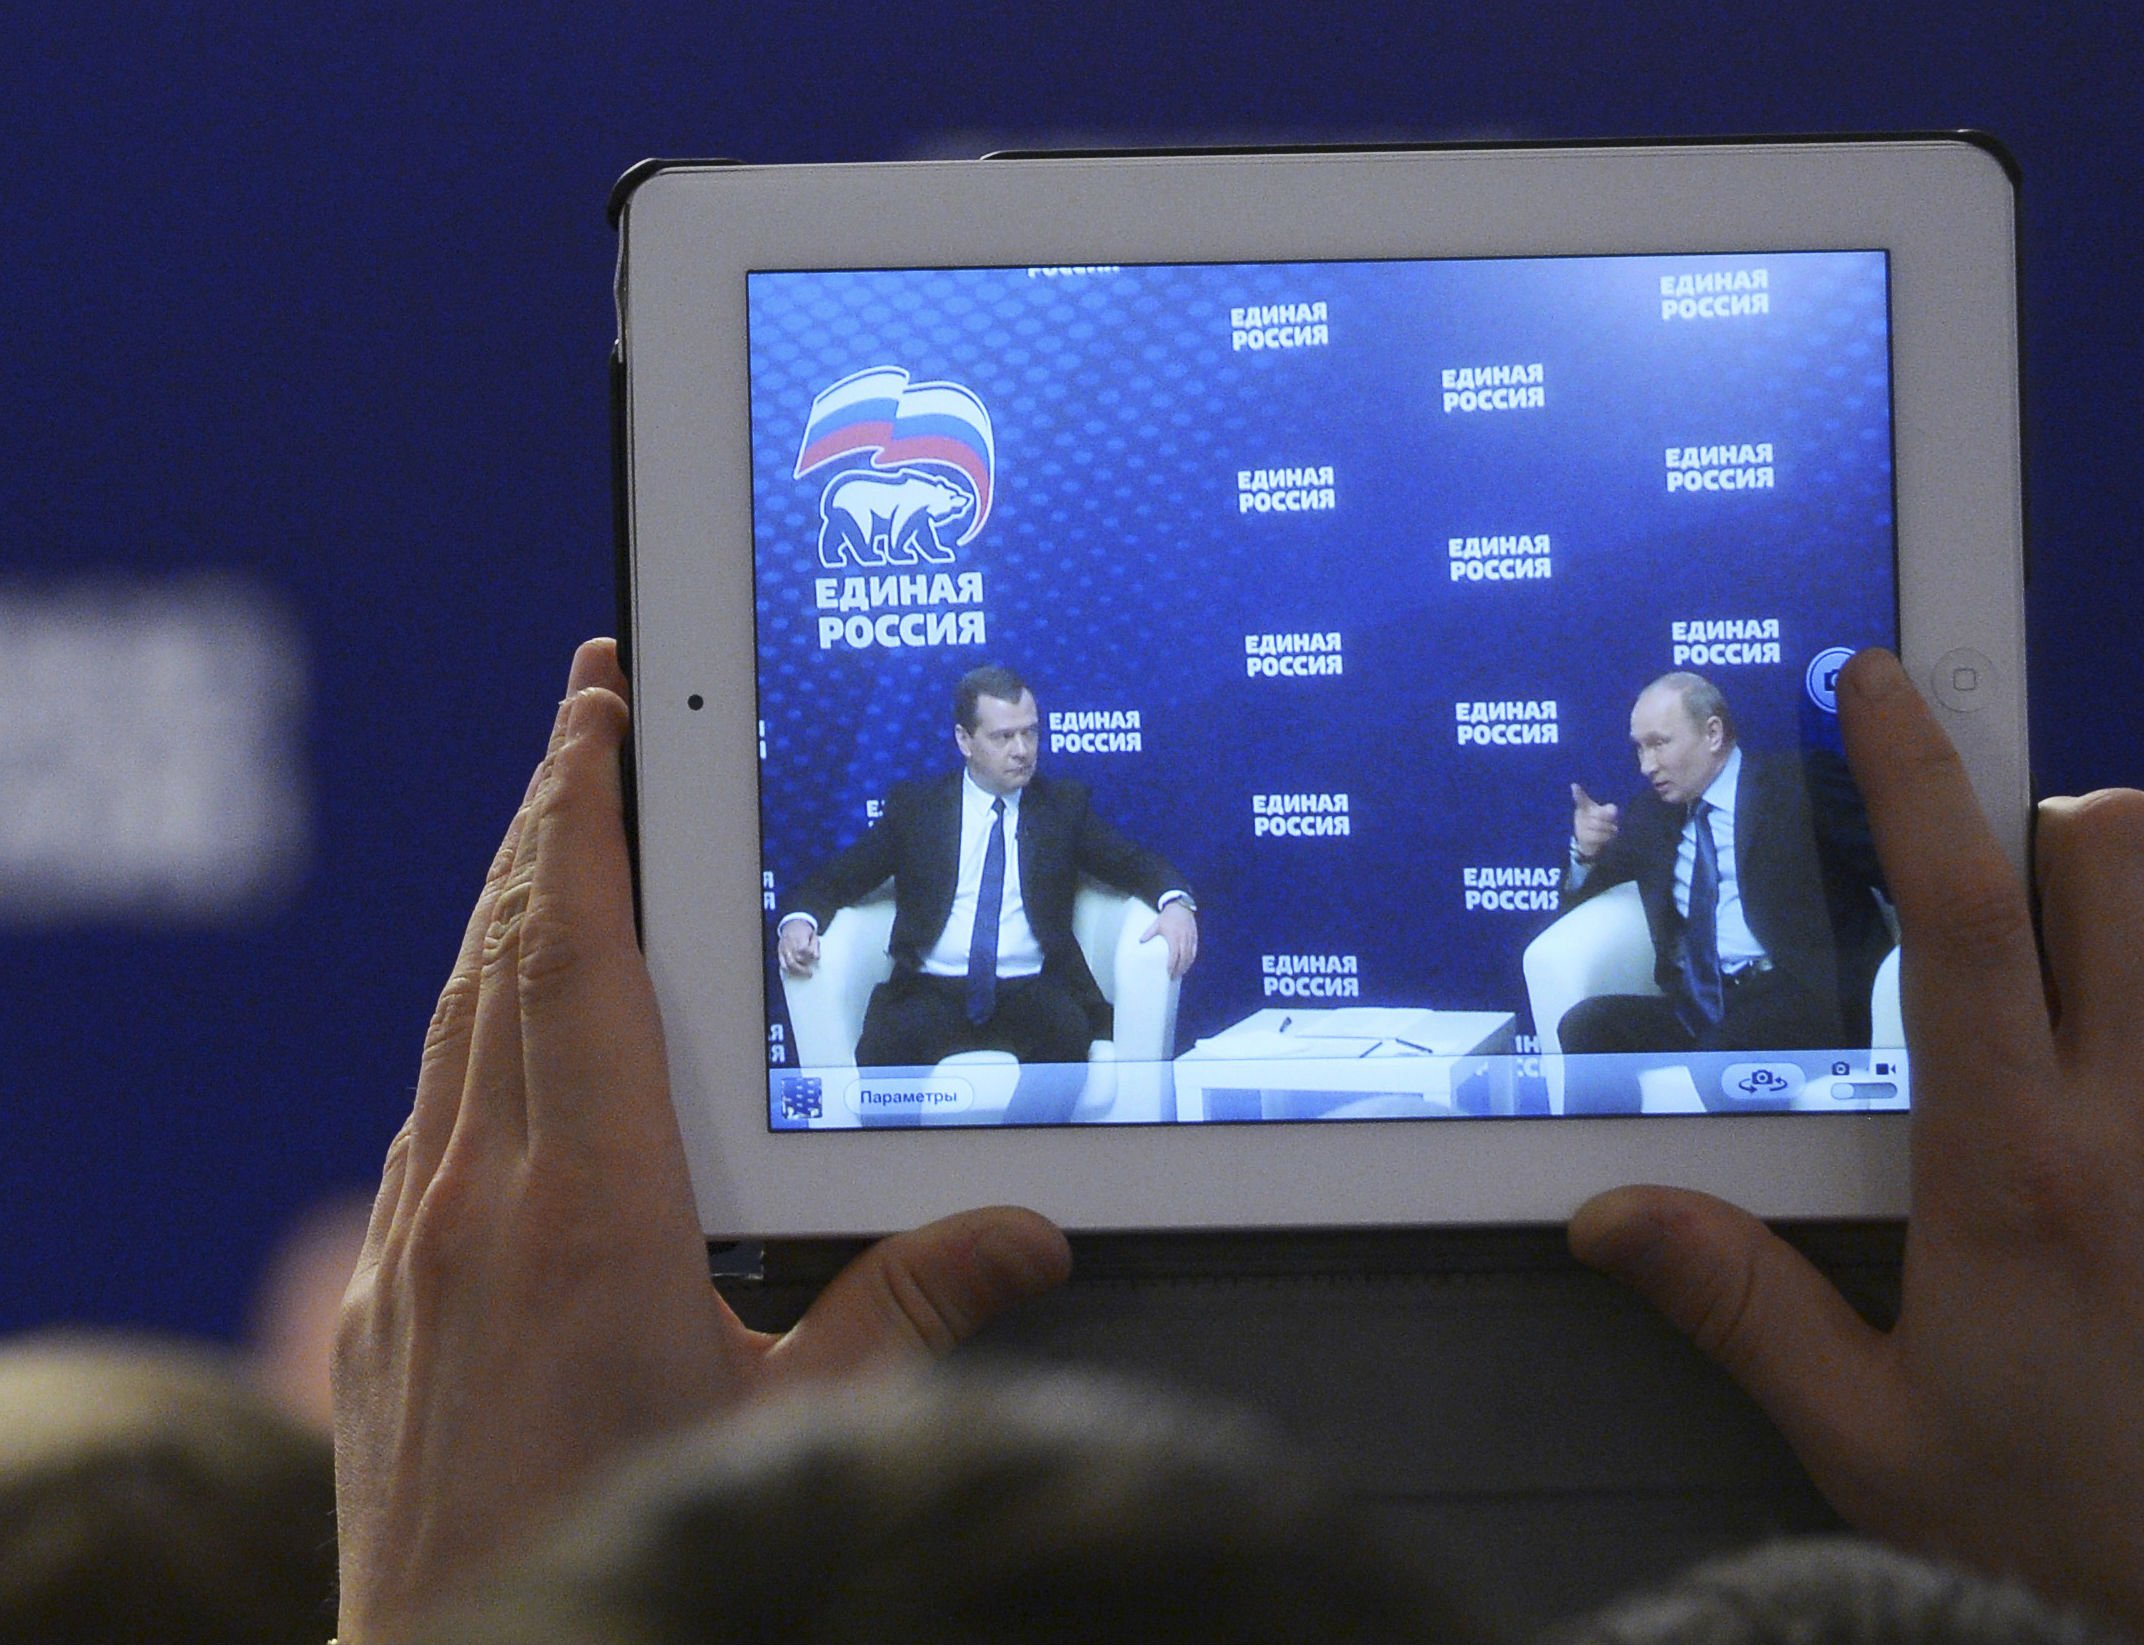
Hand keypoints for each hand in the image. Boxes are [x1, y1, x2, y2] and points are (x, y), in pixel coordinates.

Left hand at [333, 640, 1070, 1644]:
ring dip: (505, 916)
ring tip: (556, 839)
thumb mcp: (795, 1426)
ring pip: (454, 1025)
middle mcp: (481, 1199)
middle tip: (589, 719)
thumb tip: (1030, 1234)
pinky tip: (510, 1036)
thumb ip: (911, 1308)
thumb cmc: (620, 1533)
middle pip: (503, 954)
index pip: (574, 951)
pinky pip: (427, 1114)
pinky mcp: (382, 1293)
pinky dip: (473, 1031)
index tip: (597, 707)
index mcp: (593, 1204)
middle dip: (547, 817)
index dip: (580, 810)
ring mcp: (414, 1242)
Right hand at [778, 914, 819, 976]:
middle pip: (795, 959)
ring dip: (796, 971)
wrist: (792, 923)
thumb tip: (816, 958)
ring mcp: (783, 948)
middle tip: (810, 973)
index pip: (803, 950)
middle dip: (803, 968)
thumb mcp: (813, 934)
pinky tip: (793, 973)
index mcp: (799, 937)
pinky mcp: (780, 952)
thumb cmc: (804, 930)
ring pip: (788, 963)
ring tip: (803, 974)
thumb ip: (815, 946)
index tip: (814, 958)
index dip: (809, 955)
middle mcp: (790, 944)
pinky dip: (787, 969)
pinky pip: (782, 963)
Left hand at [1141, 899, 1198, 978]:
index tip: (1169, 973)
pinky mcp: (1194, 936)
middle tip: (1174, 977)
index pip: (1174, 956)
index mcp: (1174, 937)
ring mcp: (1190, 938)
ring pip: (1190, 956)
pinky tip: (1188, 963)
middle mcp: (1183, 939)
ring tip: (1181, 973)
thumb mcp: (1157, 924)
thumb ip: (1149, 933)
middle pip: (1183, 958)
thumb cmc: (1167, 916)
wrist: (1180, 905)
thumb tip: (1140, 941)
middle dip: (1179, 969)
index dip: (1172, 965)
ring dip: (1186, 966)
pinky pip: (1194, 950)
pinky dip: (1192, 958)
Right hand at [1568, 649, 2143, 1644]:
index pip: (1968, 909)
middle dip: (2033, 812)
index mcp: (2017, 1168)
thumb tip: (1612, 1220)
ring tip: (2036, 975)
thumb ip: (1738, 1308)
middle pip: (2116, 846)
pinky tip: (2122, 1080)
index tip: (1880, 688)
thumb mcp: (1871, 1441)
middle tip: (1967, 881)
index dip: (1916, 773)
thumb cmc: (2077, 1535)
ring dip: (2107, 894)